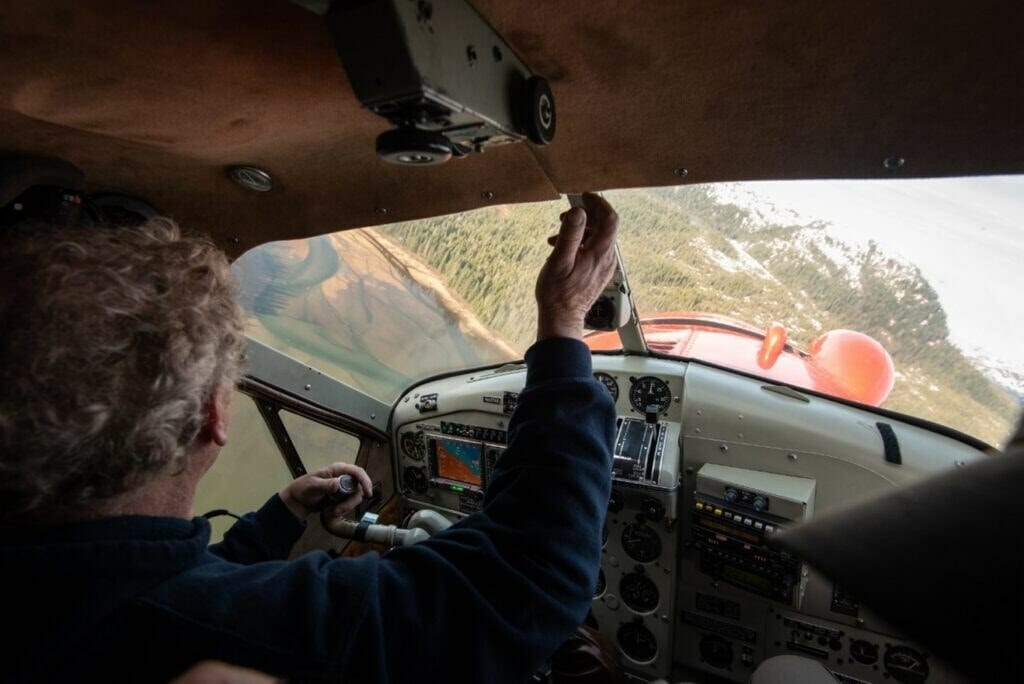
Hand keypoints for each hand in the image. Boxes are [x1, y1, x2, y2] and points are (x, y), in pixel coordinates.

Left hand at [279, 462, 372, 519]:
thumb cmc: (303, 488)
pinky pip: (349, 503)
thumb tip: (338, 484)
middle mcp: (343, 477)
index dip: (365, 481)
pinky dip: (343, 509)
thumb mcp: (312, 485)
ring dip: (346, 507)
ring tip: (332, 511)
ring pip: (355, 498)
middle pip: (358, 488)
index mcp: (337, 469)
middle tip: (340, 510)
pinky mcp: (342, 496)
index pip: (357, 472)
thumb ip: (325, 484)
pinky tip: (331, 511)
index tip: (367, 493)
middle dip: (351, 502)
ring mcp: (344, 487)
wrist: (299, 500)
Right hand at [535, 193, 618, 340]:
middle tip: (565, 216)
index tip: (584, 196)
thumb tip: (579, 211)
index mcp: (600, 253)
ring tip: (559, 234)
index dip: (598, 203)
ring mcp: (605, 266)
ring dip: (580, 230)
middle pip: (605, 226)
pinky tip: (563, 248)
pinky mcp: (599, 272)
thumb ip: (570, 234)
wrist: (562, 319)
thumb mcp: (559, 260)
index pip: (609, 218)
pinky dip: (581, 242)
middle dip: (586, 215)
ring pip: (598, 237)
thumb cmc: (557, 293)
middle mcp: (607, 258)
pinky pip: (594, 249)